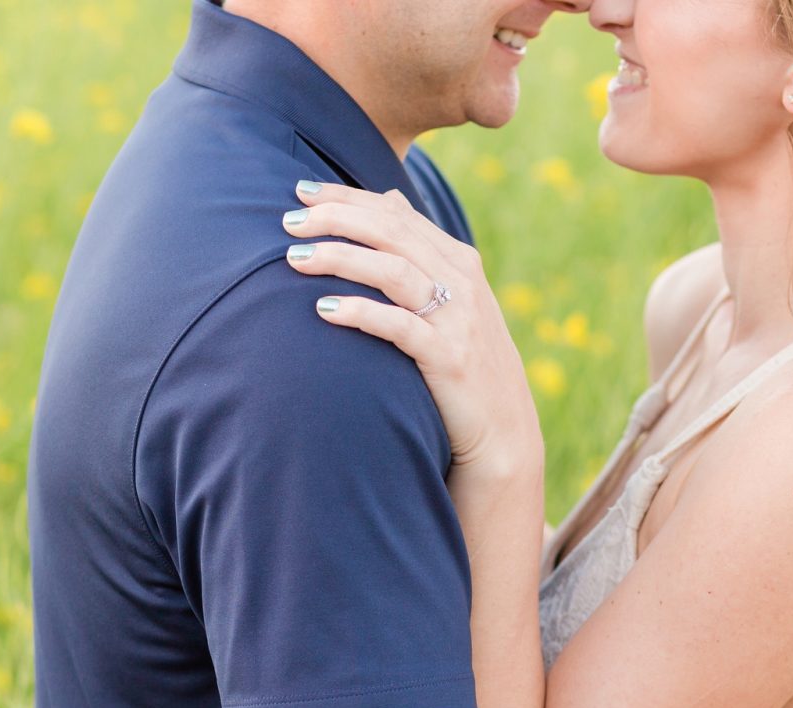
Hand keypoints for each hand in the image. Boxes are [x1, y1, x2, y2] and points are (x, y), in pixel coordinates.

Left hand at [283, 180, 542, 473]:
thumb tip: (389, 198)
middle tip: (288, 220)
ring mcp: (457, 320)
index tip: (301, 190)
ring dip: (340, 258)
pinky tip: (324, 308)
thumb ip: (422, 250)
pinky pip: (399, 326)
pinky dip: (361, 312)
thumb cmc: (466, 364)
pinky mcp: (448, 358)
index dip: (348, 197)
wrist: (504, 432)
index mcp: (459, 261)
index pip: (397, 213)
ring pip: (393, 270)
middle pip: (392, 233)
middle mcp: (462, 282)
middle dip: (337, 220)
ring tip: (294, 258)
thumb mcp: (453, 298)